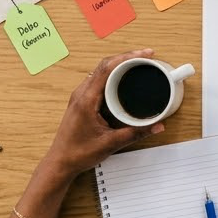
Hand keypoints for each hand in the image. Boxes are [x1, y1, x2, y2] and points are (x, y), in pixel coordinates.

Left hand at [43, 50, 166, 177]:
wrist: (60, 162)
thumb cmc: (78, 153)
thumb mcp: (111, 143)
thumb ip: (136, 133)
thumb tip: (157, 125)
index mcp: (86, 99)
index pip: (107, 68)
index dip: (127, 57)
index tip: (144, 54)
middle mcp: (82, 94)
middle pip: (105, 65)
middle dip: (127, 57)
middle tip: (146, 56)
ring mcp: (81, 96)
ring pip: (101, 71)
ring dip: (119, 65)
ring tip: (137, 64)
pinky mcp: (82, 101)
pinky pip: (98, 80)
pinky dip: (113, 75)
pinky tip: (123, 80)